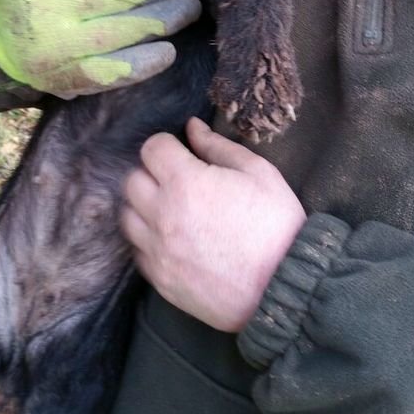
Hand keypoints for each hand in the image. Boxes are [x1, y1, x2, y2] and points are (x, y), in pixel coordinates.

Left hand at [121, 117, 305, 331]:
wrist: (285, 286)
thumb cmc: (276, 224)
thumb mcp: (258, 172)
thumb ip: (218, 146)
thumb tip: (192, 127)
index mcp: (186, 183)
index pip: (151, 148)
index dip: (166, 145)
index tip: (181, 152)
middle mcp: (163, 215)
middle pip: (132, 180)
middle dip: (151, 173)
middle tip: (176, 179)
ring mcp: (159, 251)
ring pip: (128, 216)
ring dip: (144, 206)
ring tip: (170, 209)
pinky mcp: (161, 280)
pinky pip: (138, 251)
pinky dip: (148, 240)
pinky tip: (172, 238)